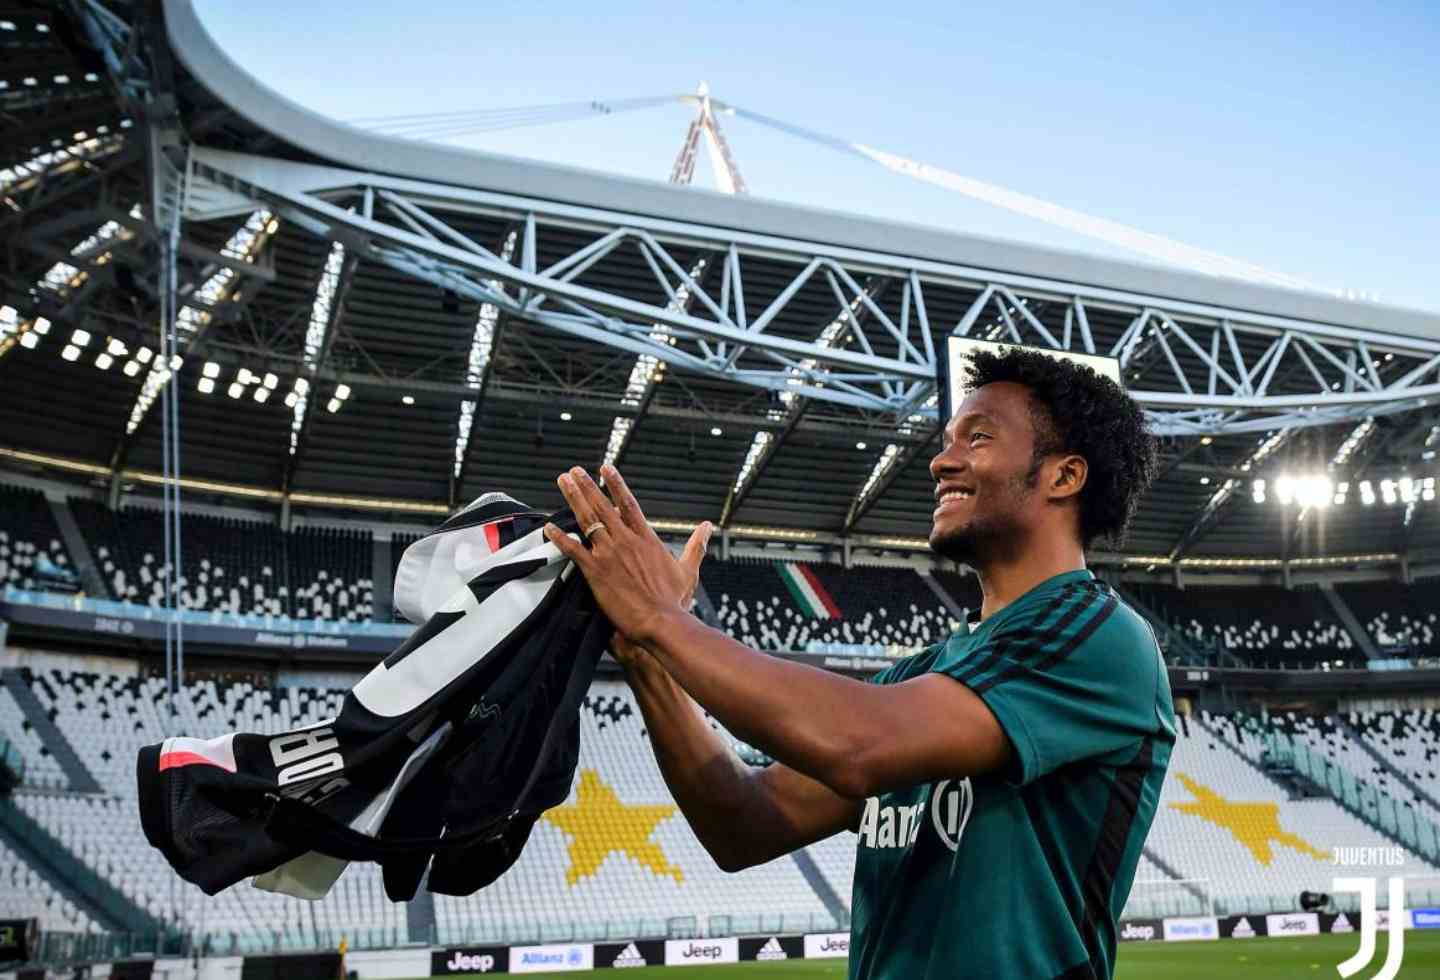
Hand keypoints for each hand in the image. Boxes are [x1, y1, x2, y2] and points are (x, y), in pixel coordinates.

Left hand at [545, 463, 712, 647]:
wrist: (661, 622)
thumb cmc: (674, 601)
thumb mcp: (688, 569)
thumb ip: (696, 545)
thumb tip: (708, 528)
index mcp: (646, 539)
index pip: (628, 504)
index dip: (616, 485)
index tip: (606, 469)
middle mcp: (626, 541)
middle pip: (603, 506)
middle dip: (587, 486)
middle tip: (574, 471)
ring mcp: (609, 554)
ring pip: (587, 520)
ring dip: (574, 500)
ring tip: (564, 484)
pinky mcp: (596, 571)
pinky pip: (573, 550)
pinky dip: (560, 538)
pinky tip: (549, 527)